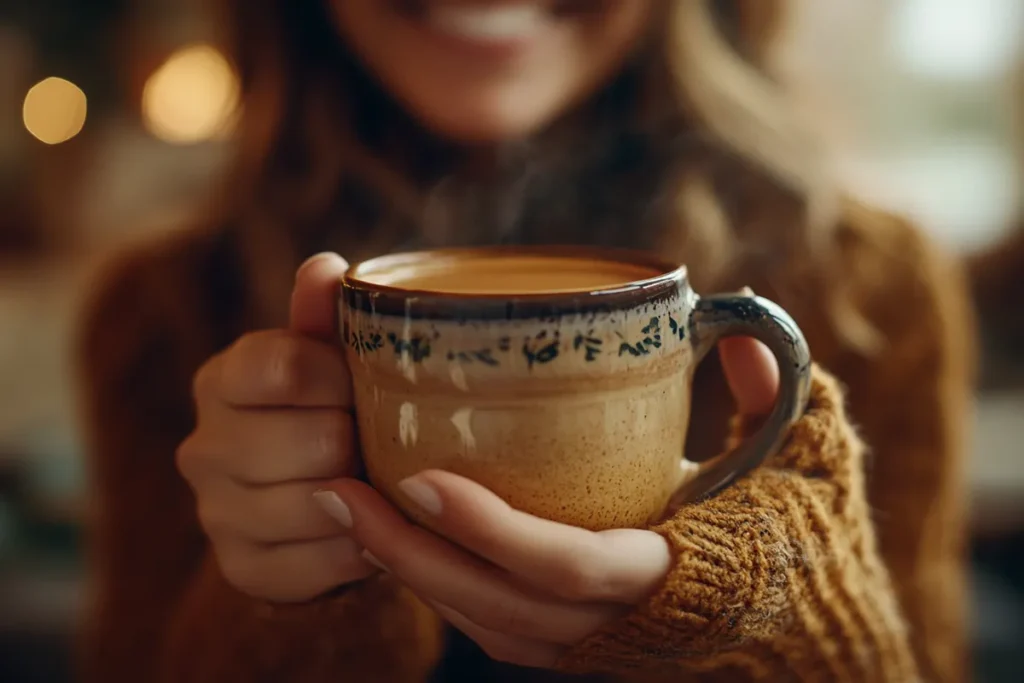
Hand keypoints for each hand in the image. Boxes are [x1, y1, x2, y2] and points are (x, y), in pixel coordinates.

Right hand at [177, 253, 374, 602]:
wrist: (320, 500)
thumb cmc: (333, 412)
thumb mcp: (332, 359)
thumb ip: (326, 315)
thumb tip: (325, 266)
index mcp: (223, 379)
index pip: (283, 367)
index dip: (342, 379)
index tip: (366, 386)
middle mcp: (204, 446)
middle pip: (311, 441)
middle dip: (361, 443)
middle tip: (379, 443)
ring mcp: (215, 512)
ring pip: (316, 504)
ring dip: (364, 498)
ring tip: (379, 484)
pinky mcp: (239, 568)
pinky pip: (316, 564)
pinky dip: (355, 550)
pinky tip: (369, 531)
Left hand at [313, 336, 779, 667]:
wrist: (808, 625)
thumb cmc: (805, 533)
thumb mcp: (806, 455)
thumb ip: (772, 388)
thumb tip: (734, 329)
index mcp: (672, 575)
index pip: (566, 567)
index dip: (491, 529)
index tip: (417, 477)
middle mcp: (622, 625)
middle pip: (494, 606)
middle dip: (410, 556)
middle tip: (340, 489)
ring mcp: (593, 643)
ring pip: (481, 622)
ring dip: (410, 572)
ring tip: (346, 507)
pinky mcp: (576, 642)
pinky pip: (492, 625)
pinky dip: (440, 585)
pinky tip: (396, 537)